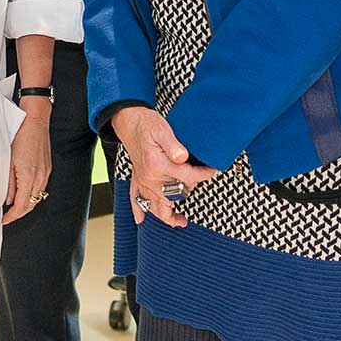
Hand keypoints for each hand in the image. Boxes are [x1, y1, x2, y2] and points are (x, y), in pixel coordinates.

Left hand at [2, 102, 52, 224]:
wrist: (35, 120)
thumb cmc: (20, 135)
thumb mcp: (8, 159)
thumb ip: (8, 182)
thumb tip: (7, 198)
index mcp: (28, 176)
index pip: (21, 205)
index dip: (12, 216)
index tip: (4, 220)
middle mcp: (40, 177)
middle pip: (31, 204)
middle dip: (19, 214)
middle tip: (8, 217)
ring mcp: (45, 173)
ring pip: (37, 197)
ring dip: (26, 205)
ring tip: (14, 207)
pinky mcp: (47, 168)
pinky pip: (41, 187)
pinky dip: (32, 194)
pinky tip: (24, 192)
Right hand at [111, 106, 218, 228]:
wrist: (128, 119)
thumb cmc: (146, 124)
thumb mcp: (162, 130)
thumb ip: (174, 145)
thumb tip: (183, 157)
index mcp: (157, 166)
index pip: (186, 178)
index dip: (202, 175)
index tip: (211, 171)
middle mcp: (149, 178)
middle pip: (174, 195)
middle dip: (189, 192)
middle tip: (201, 186)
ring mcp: (142, 181)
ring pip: (155, 206)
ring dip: (167, 215)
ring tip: (180, 221)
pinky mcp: (137, 179)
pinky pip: (135, 200)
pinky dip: (139, 211)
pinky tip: (141, 219)